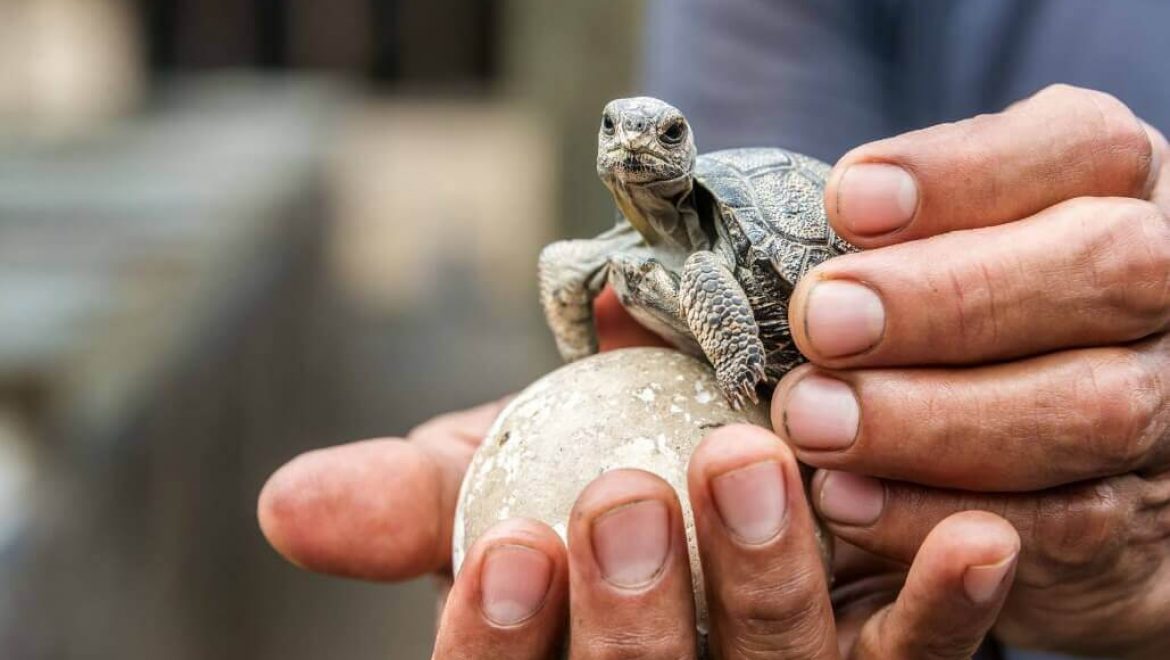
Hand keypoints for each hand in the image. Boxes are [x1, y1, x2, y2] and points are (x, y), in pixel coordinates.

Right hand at [256, 309, 1021, 656]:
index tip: (512, 547)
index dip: (501, 644)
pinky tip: (975, 536)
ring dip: (768, 583)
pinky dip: (941, 605)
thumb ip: (418, 496)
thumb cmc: (590, 478)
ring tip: (755, 466)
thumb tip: (287, 501)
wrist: (708, 466)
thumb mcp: (498, 477)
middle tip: (629, 499)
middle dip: (634, 617)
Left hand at [772, 84, 1169, 656]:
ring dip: (938, 418)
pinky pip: (1066, 527)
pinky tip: (847, 506)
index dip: (965, 173)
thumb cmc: (956, 322)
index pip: (1075, 149)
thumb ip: (811, 244)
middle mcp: (1156, 287)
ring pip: (1090, 407)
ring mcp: (1163, 405)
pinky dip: (945, 519)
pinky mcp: (1135, 521)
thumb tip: (614, 294)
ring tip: (811, 422)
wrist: (1075, 452)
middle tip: (822, 321)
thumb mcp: (915, 250)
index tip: (844, 202)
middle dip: (950, 297)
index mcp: (1106, 188)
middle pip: (1104, 271)